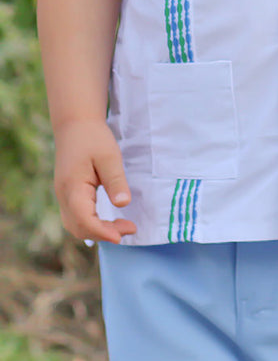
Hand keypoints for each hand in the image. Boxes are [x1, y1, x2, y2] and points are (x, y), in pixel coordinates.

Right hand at [53, 119, 135, 242]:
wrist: (75, 124)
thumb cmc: (93, 138)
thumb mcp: (109, 157)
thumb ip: (116, 181)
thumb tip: (123, 204)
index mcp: (72, 187)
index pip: (83, 219)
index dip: (102, 231)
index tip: (121, 235)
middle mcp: (63, 196)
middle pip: (78, 227)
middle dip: (103, 233)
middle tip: (131, 228)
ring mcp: (63, 196)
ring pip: (75, 224)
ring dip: (98, 230)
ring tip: (123, 226)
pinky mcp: (68, 193)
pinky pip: (76, 216)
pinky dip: (92, 224)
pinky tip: (109, 221)